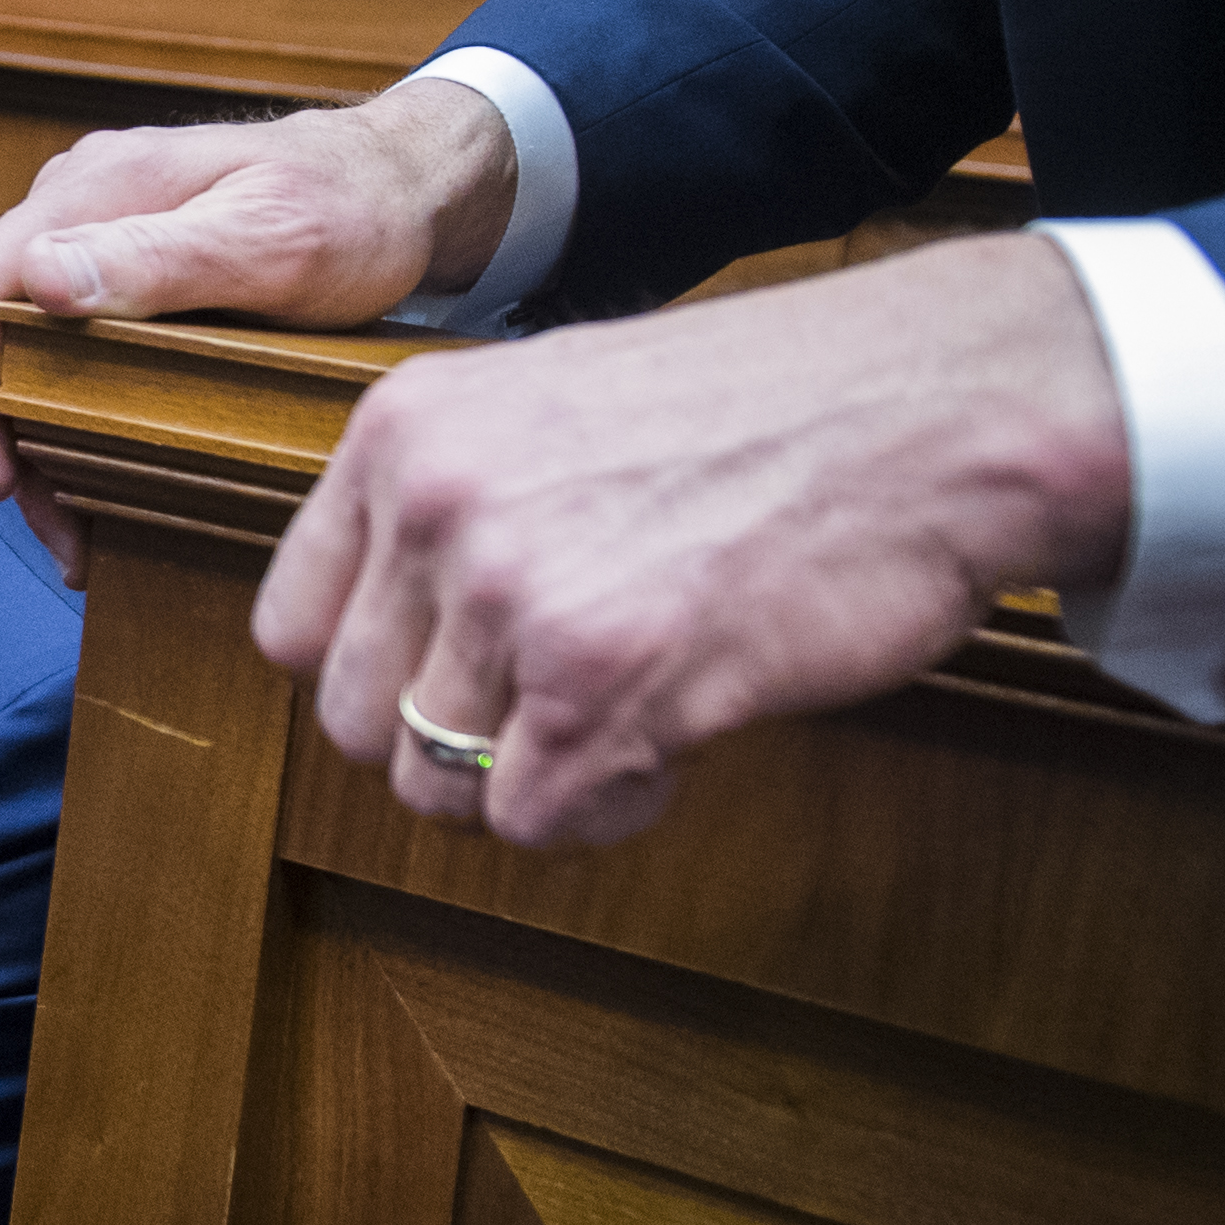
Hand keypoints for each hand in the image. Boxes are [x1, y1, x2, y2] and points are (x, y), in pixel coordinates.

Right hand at [0, 79, 519, 564]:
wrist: (410, 184)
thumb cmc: (355, 206)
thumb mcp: (273, 239)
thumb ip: (159, 257)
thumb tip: (42, 280)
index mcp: (95, 189)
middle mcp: (79, 205)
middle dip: (3, 436)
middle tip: (53, 530)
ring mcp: (101, 235)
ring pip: (27, 345)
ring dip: (38, 436)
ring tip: (79, 526)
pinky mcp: (131, 268)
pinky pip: (72, 343)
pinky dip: (74, 412)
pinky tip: (105, 470)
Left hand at [254, 233, 1130, 850]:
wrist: (931, 407)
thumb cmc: (770, 412)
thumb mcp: (551, 406)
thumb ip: (455, 505)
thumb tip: (395, 638)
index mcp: (403, 431)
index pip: (292, 627)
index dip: (380, 674)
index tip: (459, 675)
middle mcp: (434, 504)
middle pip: (354, 722)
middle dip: (454, 744)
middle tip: (561, 712)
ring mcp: (512, 592)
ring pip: (435, 785)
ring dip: (534, 780)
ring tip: (632, 719)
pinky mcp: (604, 679)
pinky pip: (535, 818)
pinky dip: (606, 808)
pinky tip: (674, 745)